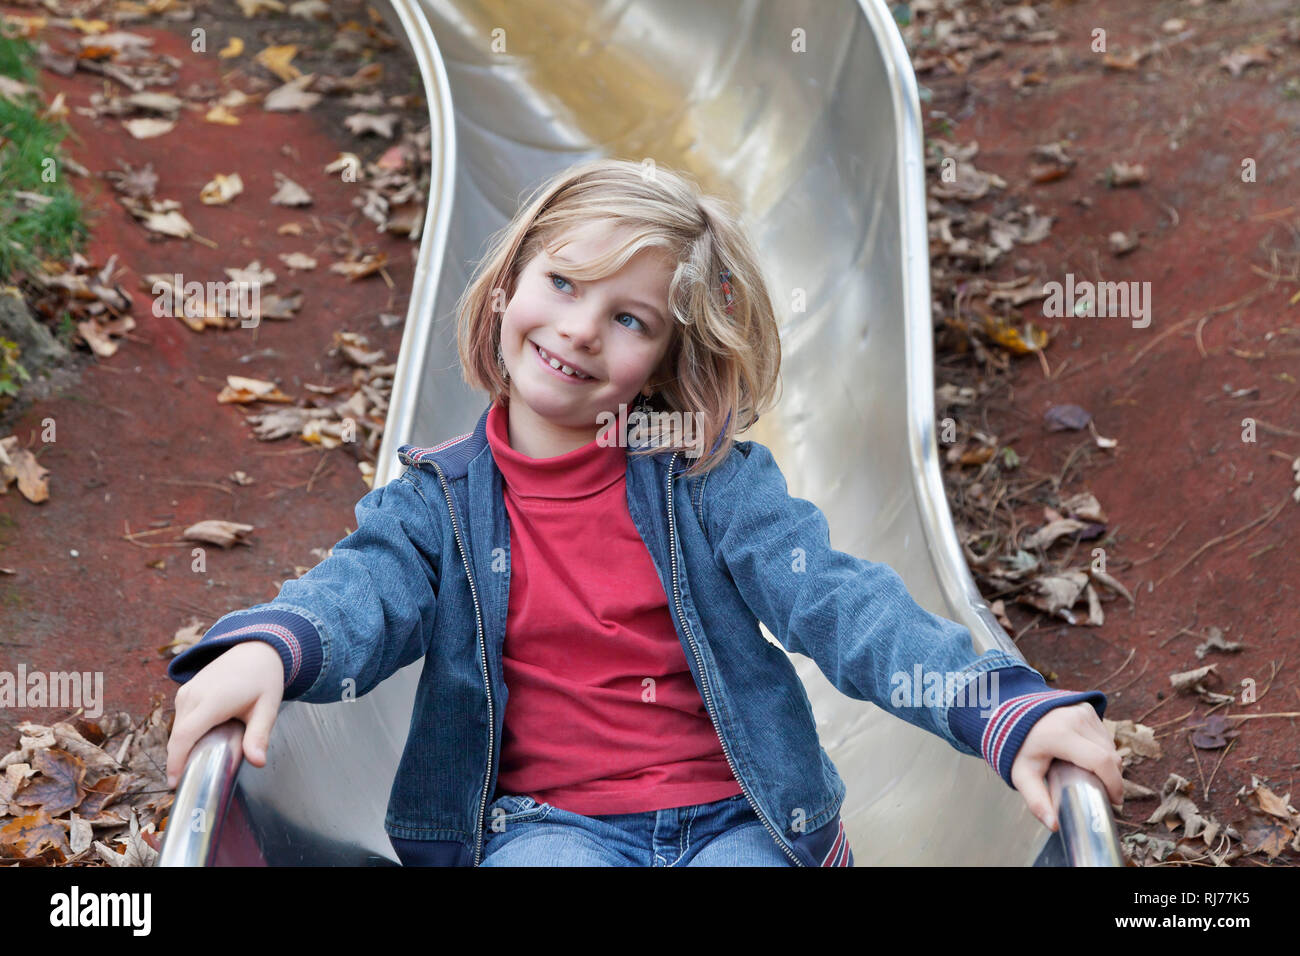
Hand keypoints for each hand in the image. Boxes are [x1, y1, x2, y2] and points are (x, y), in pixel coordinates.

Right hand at [165, 641, 285, 788]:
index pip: (185, 736)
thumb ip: (259, 735)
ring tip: (200, 763)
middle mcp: (193, 695)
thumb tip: (258, 762)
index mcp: (212, 700)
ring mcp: (186, 692)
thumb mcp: (267, 708)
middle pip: (178, 737)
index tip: (175, 783)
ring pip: (177, 729)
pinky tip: (203, 742)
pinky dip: (186, 734)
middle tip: (192, 781)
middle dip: (179, 761)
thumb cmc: (263, 679)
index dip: (176, 761)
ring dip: (183, 747)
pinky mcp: (185, 692)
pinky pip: (180, 719)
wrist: (255, 650)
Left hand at [1010, 701, 1123, 830]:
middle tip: (1102, 793)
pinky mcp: (1086, 707)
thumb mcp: (1022, 774)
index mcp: (1060, 735)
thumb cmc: (1017, 747)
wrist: (1010, 714)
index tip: (1113, 800)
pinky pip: (1104, 735)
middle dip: (1112, 778)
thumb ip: (1036, 800)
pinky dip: (1103, 750)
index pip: (1100, 760)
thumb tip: (1054, 825)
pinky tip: (1088, 758)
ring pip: (1110, 745)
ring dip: (1108, 764)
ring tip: (1092, 776)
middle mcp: (1075, 719)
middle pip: (1110, 756)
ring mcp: (1082, 711)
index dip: (1113, 783)